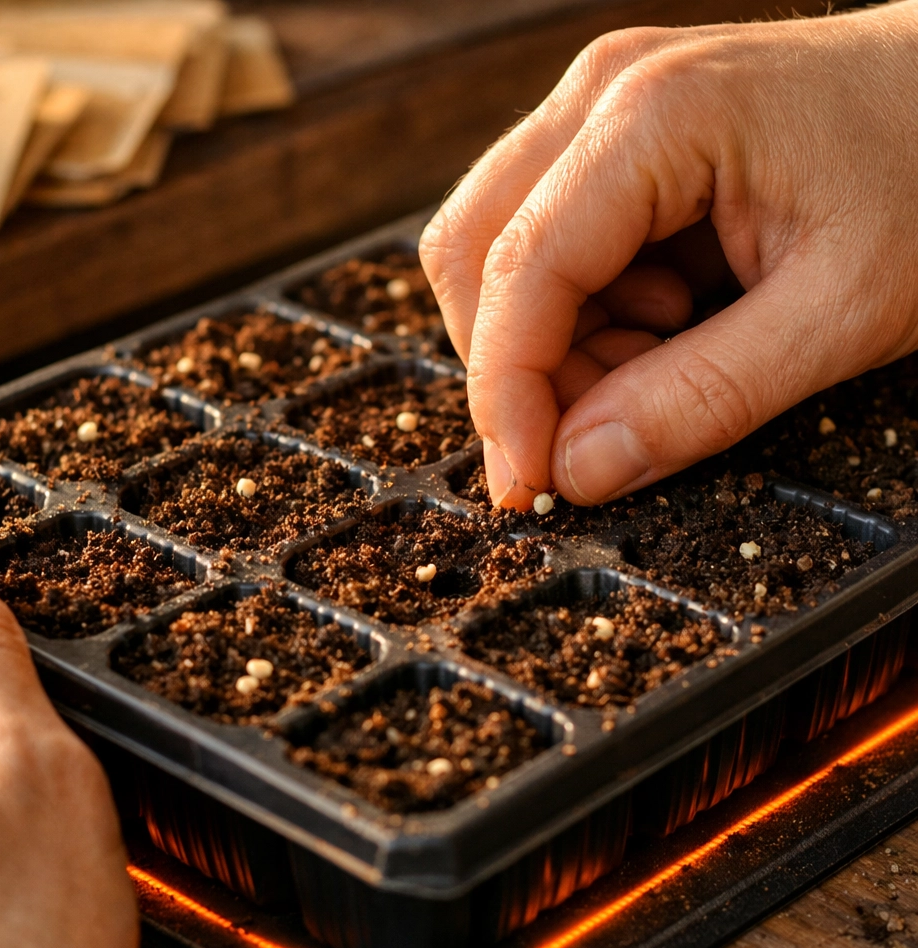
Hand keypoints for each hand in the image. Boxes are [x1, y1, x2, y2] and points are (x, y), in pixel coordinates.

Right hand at [420, 3, 917, 508]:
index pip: (519, 269)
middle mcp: (602, 98)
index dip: (508, 393)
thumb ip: (702, 399)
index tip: (531, 482)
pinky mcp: (615, 148)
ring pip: (502, 260)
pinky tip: (666, 332)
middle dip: (512, 370)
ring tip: (661, 372)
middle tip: (580, 445)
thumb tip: (580, 469)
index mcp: (653, 117)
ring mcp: (603, 114)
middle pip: (474, 254)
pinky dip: (586, 322)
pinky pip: (551, 252)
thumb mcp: (841, 312)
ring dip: (557, 349)